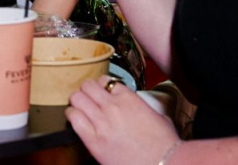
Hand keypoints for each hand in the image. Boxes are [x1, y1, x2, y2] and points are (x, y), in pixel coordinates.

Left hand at [66, 76, 180, 164]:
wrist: (163, 164)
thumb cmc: (165, 145)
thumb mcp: (159, 117)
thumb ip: (143, 108)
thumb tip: (140, 109)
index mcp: (129, 98)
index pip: (105, 80)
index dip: (101, 85)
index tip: (100, 91)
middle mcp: (112, 106)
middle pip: (87, 85)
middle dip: (86, 91)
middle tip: (87, 98)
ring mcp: (101, 122)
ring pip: (77, 98)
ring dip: (77, 101)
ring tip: (79, 107)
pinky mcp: (93, 140)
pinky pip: (74, 119)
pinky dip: (72, 116)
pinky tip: (75, 118)